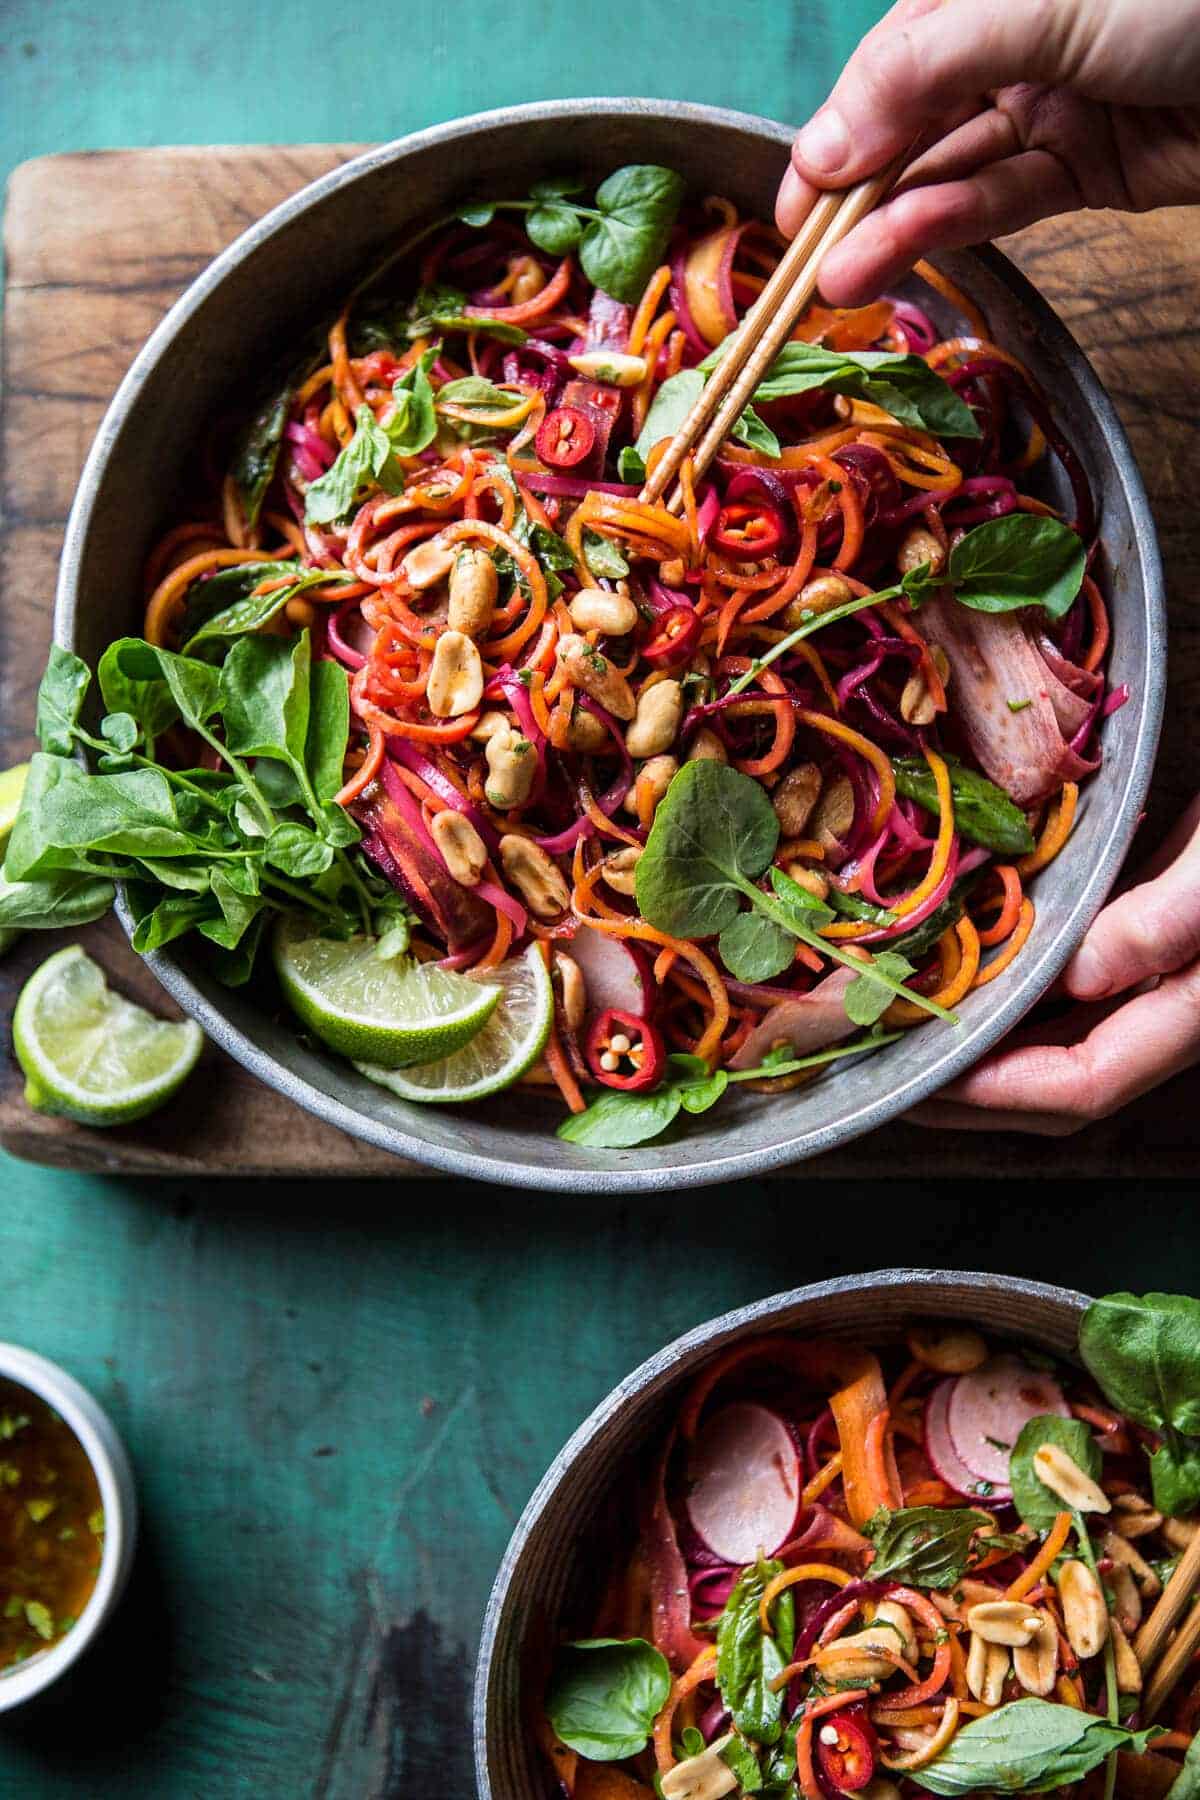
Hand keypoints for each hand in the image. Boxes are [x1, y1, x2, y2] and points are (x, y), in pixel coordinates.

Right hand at [776, 0, 1199, 303]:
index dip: (839, 131)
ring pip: (951, 170)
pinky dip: (957, 223)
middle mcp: (1012, 41)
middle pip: (912, 123)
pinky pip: (1007, 197)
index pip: (890, 62)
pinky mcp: (1089, 166)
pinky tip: (906, 248)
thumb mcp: (1038, 5)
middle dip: (856, 192)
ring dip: (895, 225)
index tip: (796, 199)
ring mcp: (1051, 105)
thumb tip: (824, 147)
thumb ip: (924, 72)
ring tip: (838, 279)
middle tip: (801, 259)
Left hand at [910, 798, 1199, 1134]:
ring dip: (986, 1029)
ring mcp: (1164, 967)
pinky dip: (1018, 970)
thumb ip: (1169, 918)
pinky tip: (971, 946)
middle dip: (972, 1081)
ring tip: (908, 1011)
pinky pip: (1074, 970)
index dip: (994, 1093)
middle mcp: (1174, 1002)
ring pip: (1062, 1027)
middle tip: (886, 1058)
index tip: (917, 1079)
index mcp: (1198, 1006)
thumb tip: (1083, 975)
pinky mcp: (1152, 920)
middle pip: (1060, 1074)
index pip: (1082, 1084)